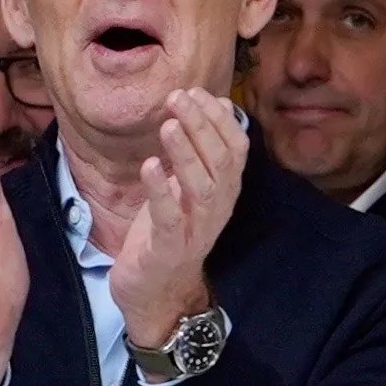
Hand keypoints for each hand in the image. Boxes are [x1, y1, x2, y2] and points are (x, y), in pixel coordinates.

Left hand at [110, 89, 248, 343]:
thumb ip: (196, 152)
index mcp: (224, 191)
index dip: (219, 118)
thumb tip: (208, 105)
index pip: (236, 148)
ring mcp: (194, 230)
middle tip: (178, 97)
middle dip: (201, 125)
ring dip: (185, 152)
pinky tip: (149, 166)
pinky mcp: (168, 248)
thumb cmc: (168, 233)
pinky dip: (160, 190)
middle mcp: (216, 209)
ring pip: (201, 186)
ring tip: (168, 124)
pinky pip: (169, 217)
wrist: (156, 294)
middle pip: (220, 161)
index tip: (197, 91)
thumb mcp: (186, 189)